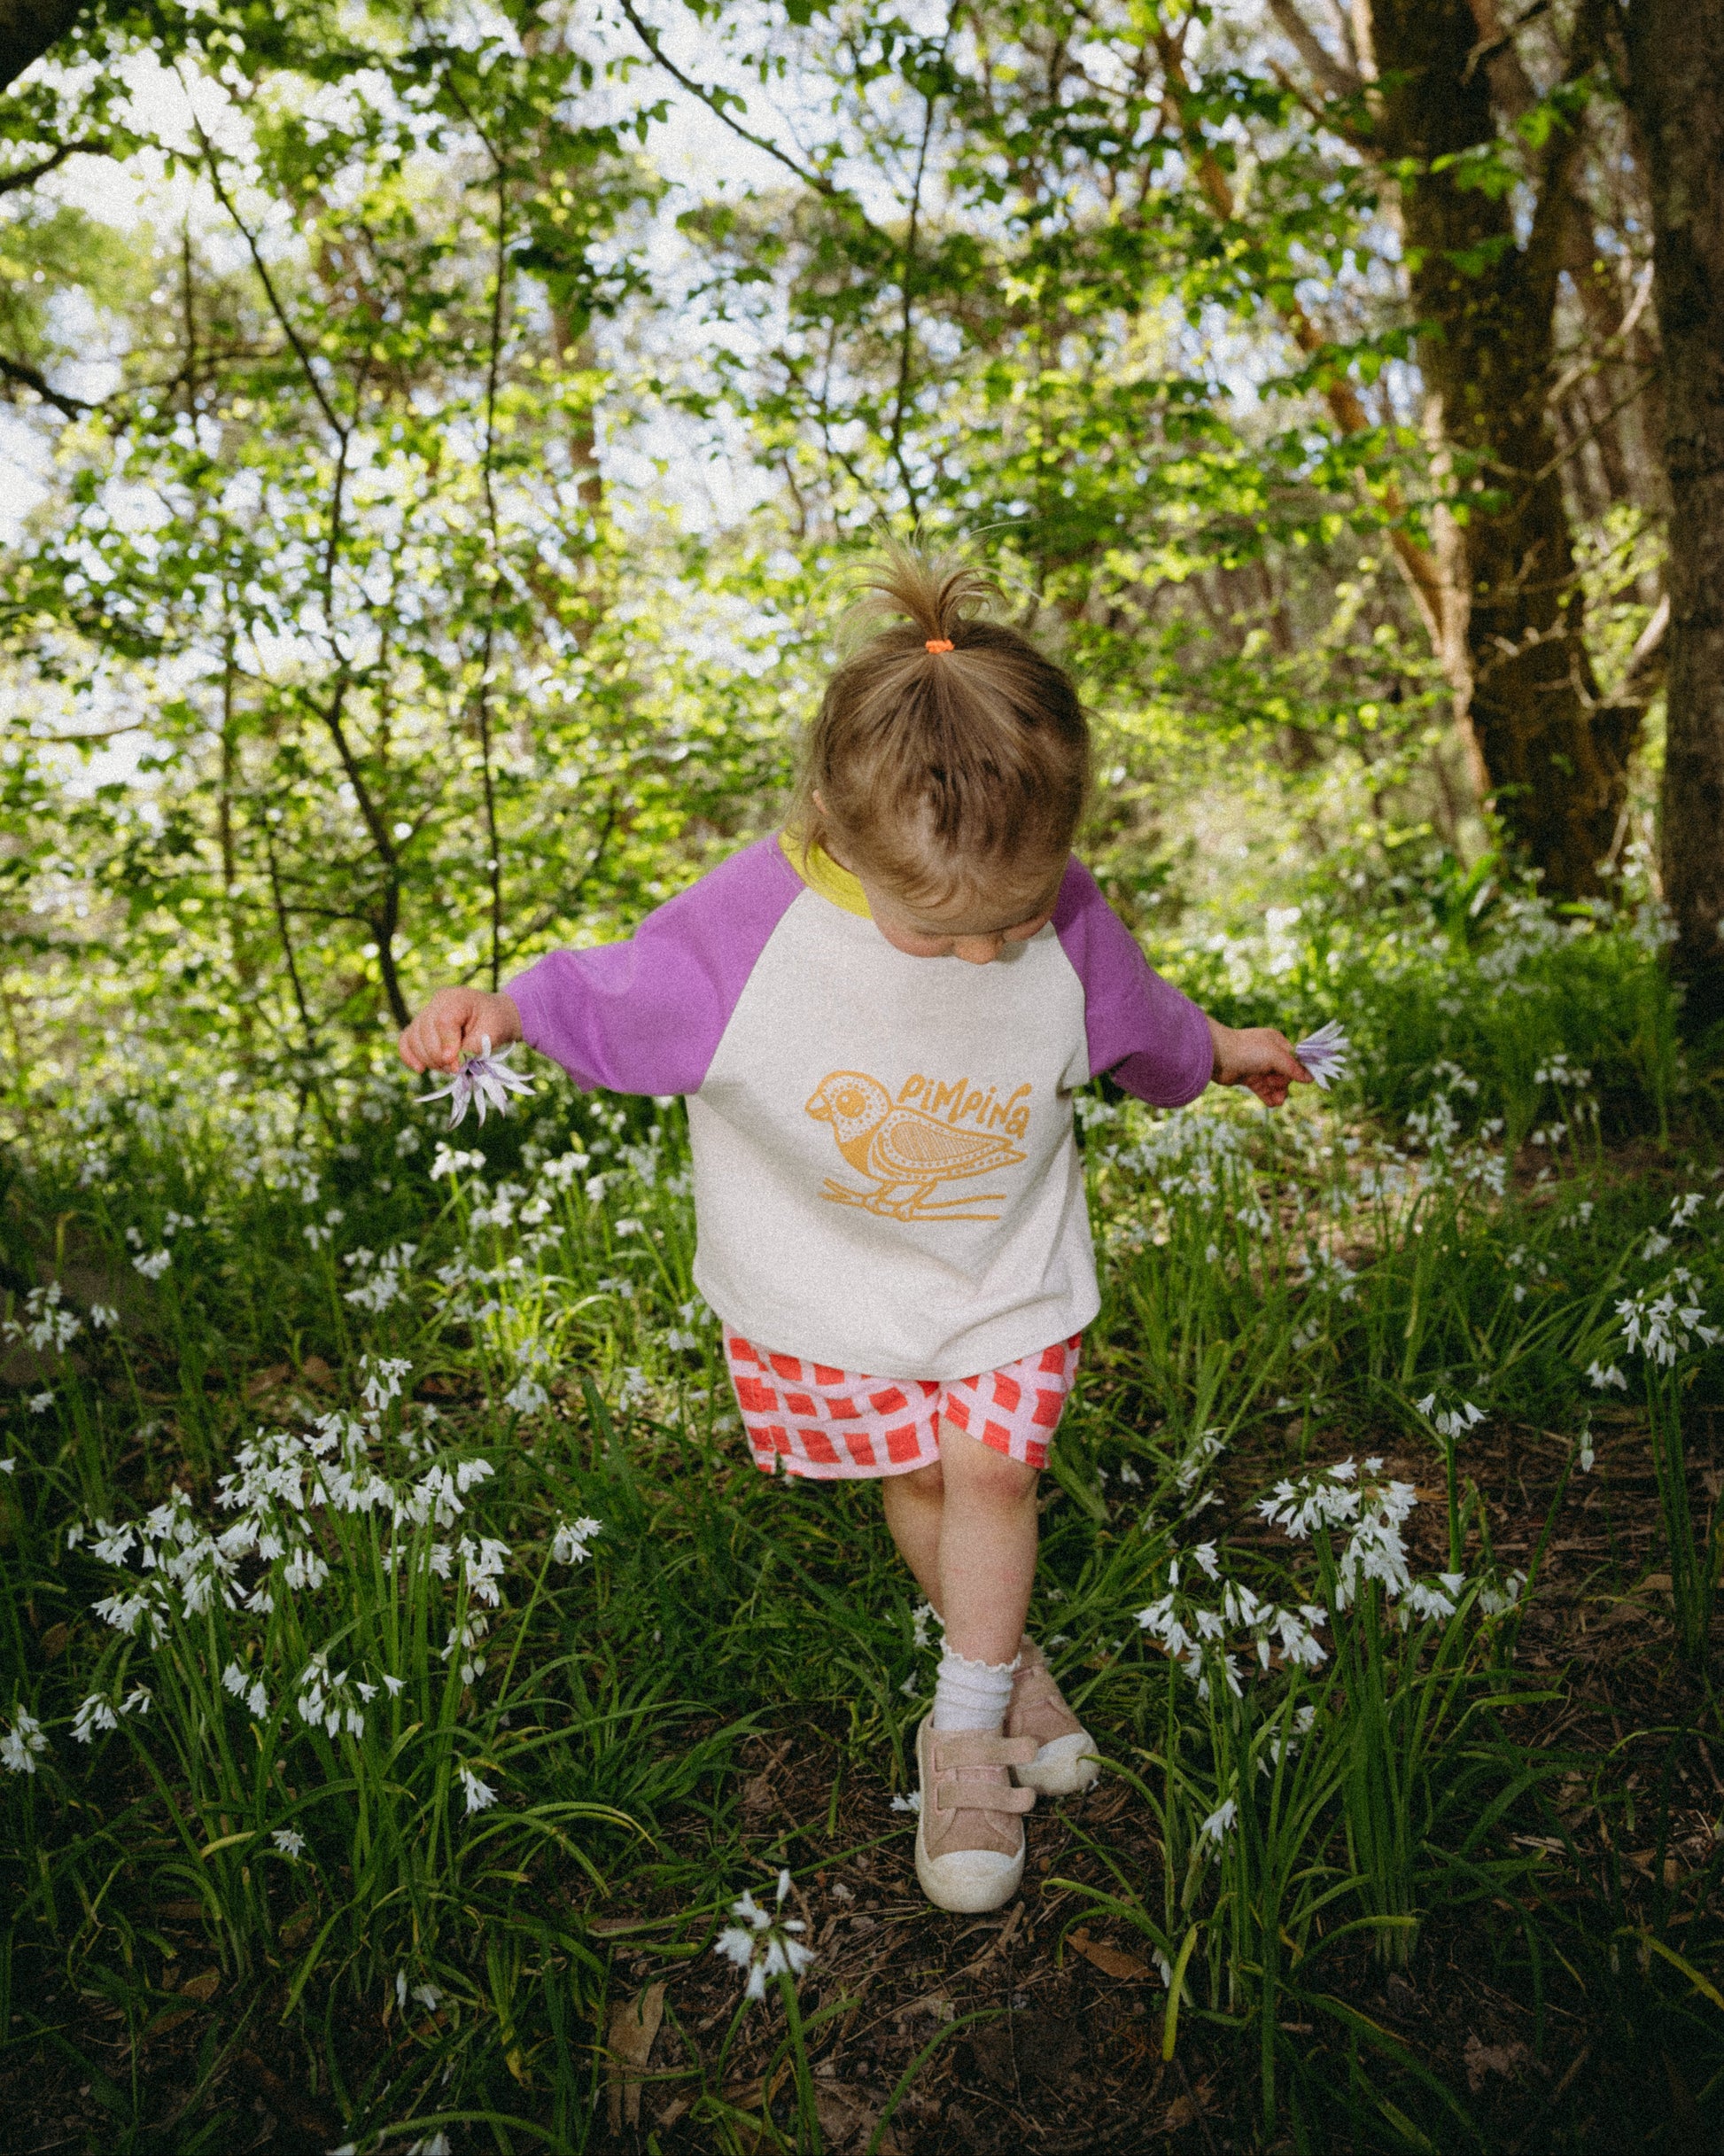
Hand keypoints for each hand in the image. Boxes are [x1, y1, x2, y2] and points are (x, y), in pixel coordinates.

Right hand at [397, 987, 522, 1074]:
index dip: (447, 1044)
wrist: (495, 1017)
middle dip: (439, 1056)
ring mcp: (426, 1013)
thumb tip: (450, 1062)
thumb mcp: (494, 1033)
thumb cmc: (496, 1023)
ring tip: (448, 1068)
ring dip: (429, 1059)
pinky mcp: (420, 1027)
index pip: (443, 1021)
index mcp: (458, 998)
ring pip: (414, 1038)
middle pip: (425, 1031)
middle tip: (457, 1069)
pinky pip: (406, 1041)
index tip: (456, 1064)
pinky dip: (410, 1056)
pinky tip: (420, 1069)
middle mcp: (437, 1003)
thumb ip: (473, 1047)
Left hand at [1206, 1016, 1310, 1107]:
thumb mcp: (1274, 1056)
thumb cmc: (1247, 1050)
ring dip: (1278, 1092)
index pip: (1294, 1059)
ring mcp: (1258, 1067)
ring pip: (1274, 1083)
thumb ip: (1293, 1068)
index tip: (1305, 1082)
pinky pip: (1263, 1089)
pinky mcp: (1248, 1078)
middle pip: (1285, 1074)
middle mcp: (1268, 1054)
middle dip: (1284, 1084)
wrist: (1216, 1056)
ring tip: (1278, 1100)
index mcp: (1276, 1043)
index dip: (1298, 1071)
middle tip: (1278, 1088)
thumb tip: (1310, 1078)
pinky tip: (1273, 1103)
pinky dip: (1269, 1096)